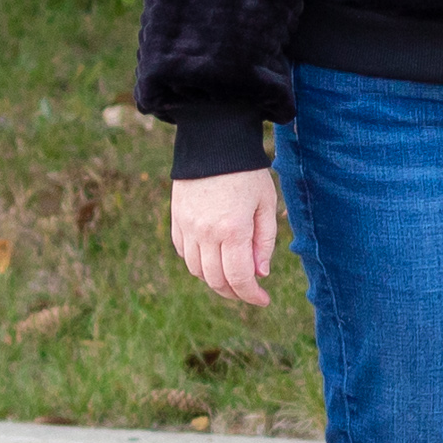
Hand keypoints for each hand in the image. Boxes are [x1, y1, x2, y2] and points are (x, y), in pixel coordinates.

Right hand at [170, 168, 278, 305]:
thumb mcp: (266, 205)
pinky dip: (198, 263)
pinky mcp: (176, 220)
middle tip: (249, 291)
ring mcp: (187, 227)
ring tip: (232, 276)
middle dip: (235, 292)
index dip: (252, 295)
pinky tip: (213, 259)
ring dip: (215, 280)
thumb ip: (264, 242)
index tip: (263, 300)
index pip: (239, 278)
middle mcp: (206, 233)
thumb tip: (260, 273)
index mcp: (233, 230)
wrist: (214, 142)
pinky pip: (184, 253)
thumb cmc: (248, 173)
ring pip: (197, 270)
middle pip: (216, 280)